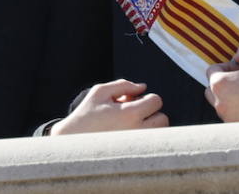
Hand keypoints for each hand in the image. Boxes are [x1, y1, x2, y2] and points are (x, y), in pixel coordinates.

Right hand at [50, 79, 167, 134]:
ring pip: (160, 133)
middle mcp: (139, 131)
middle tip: (133, 111)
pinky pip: (153, 144)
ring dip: (150, 125)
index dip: (146, 97)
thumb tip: (142, 87)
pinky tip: (130, 133)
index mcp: (130, 114)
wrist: (75, 139)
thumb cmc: (87, 115)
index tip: (134, 100)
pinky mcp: (137, 153)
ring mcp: (139, 144)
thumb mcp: (100, 92)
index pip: (156, 101)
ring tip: (132, 123)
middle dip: (151, 112)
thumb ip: (123, 85)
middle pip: (163, 118)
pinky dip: (146, 137)